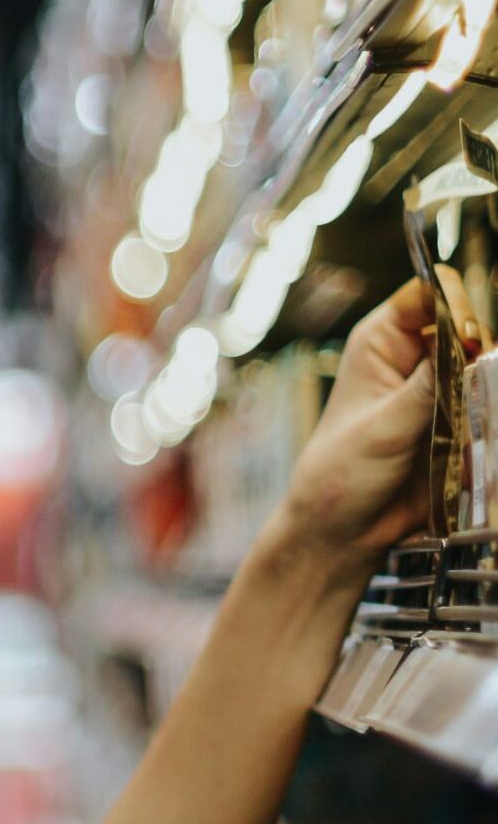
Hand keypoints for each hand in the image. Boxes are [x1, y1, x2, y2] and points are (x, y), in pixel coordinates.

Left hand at [272, 268, 477, 569]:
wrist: (344, 530)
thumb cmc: (341, 474)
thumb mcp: (383, 427)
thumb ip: (430, 386)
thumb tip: (472, 345)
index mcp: (381, 341)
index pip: (431, 293)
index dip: (455, 305)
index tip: (466, 338)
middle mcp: (414, 356)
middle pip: (471, 324)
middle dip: (482, 347)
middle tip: (476, 380)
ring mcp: (441, 387)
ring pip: (489, 362)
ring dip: (491, 381)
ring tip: (477, 411)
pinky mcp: (461, 418)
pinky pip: (492, 398)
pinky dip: (494, 406)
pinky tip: (484, 424)